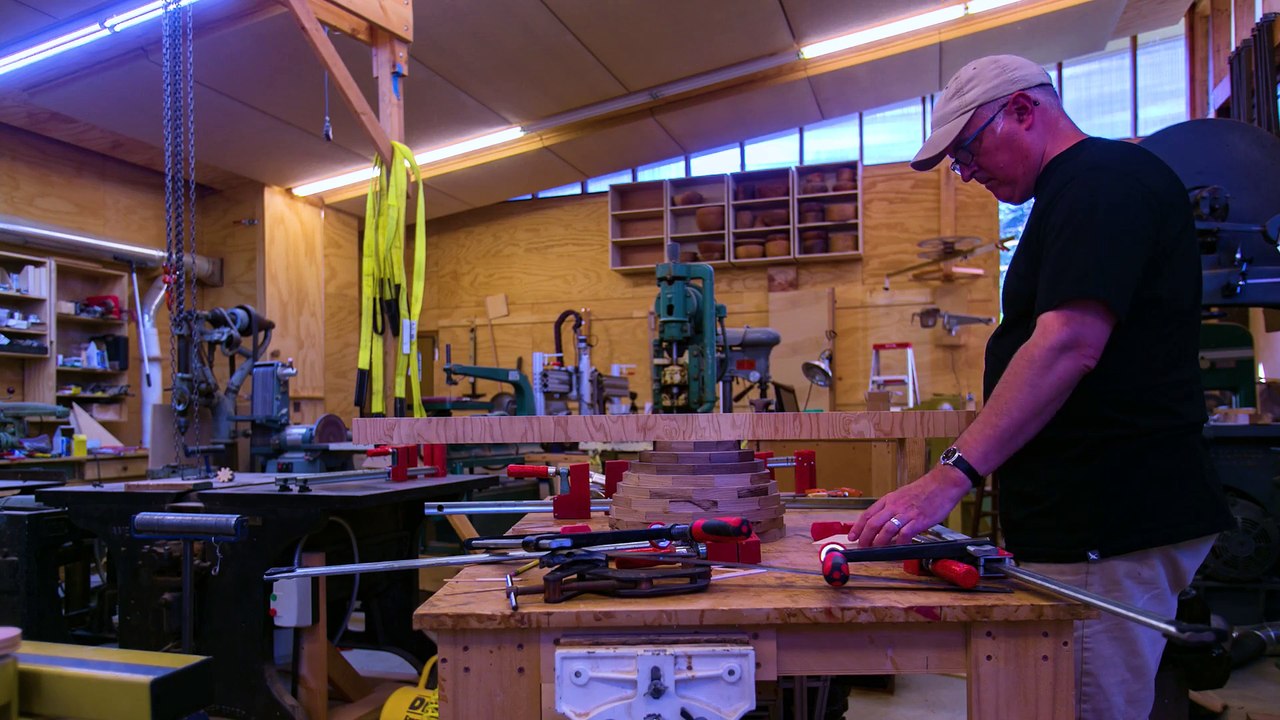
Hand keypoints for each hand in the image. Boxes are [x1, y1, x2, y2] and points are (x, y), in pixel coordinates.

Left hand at [848, 465, 971, 546]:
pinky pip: (905, 534)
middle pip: (873, 523)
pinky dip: (900, 543)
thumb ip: (892, 507)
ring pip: (886, 530)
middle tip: (862, 546)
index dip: (858, 527)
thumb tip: (882, 521)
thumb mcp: (901, 495)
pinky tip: (899, 547)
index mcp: (889, 499)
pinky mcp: (918, 520)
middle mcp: (894, 506)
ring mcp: (906, 513)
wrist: (943, 483)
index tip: (852, 536)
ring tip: (876, 550)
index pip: (867, 514)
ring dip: (879, 542)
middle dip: (865, 537)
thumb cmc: (924, 490)